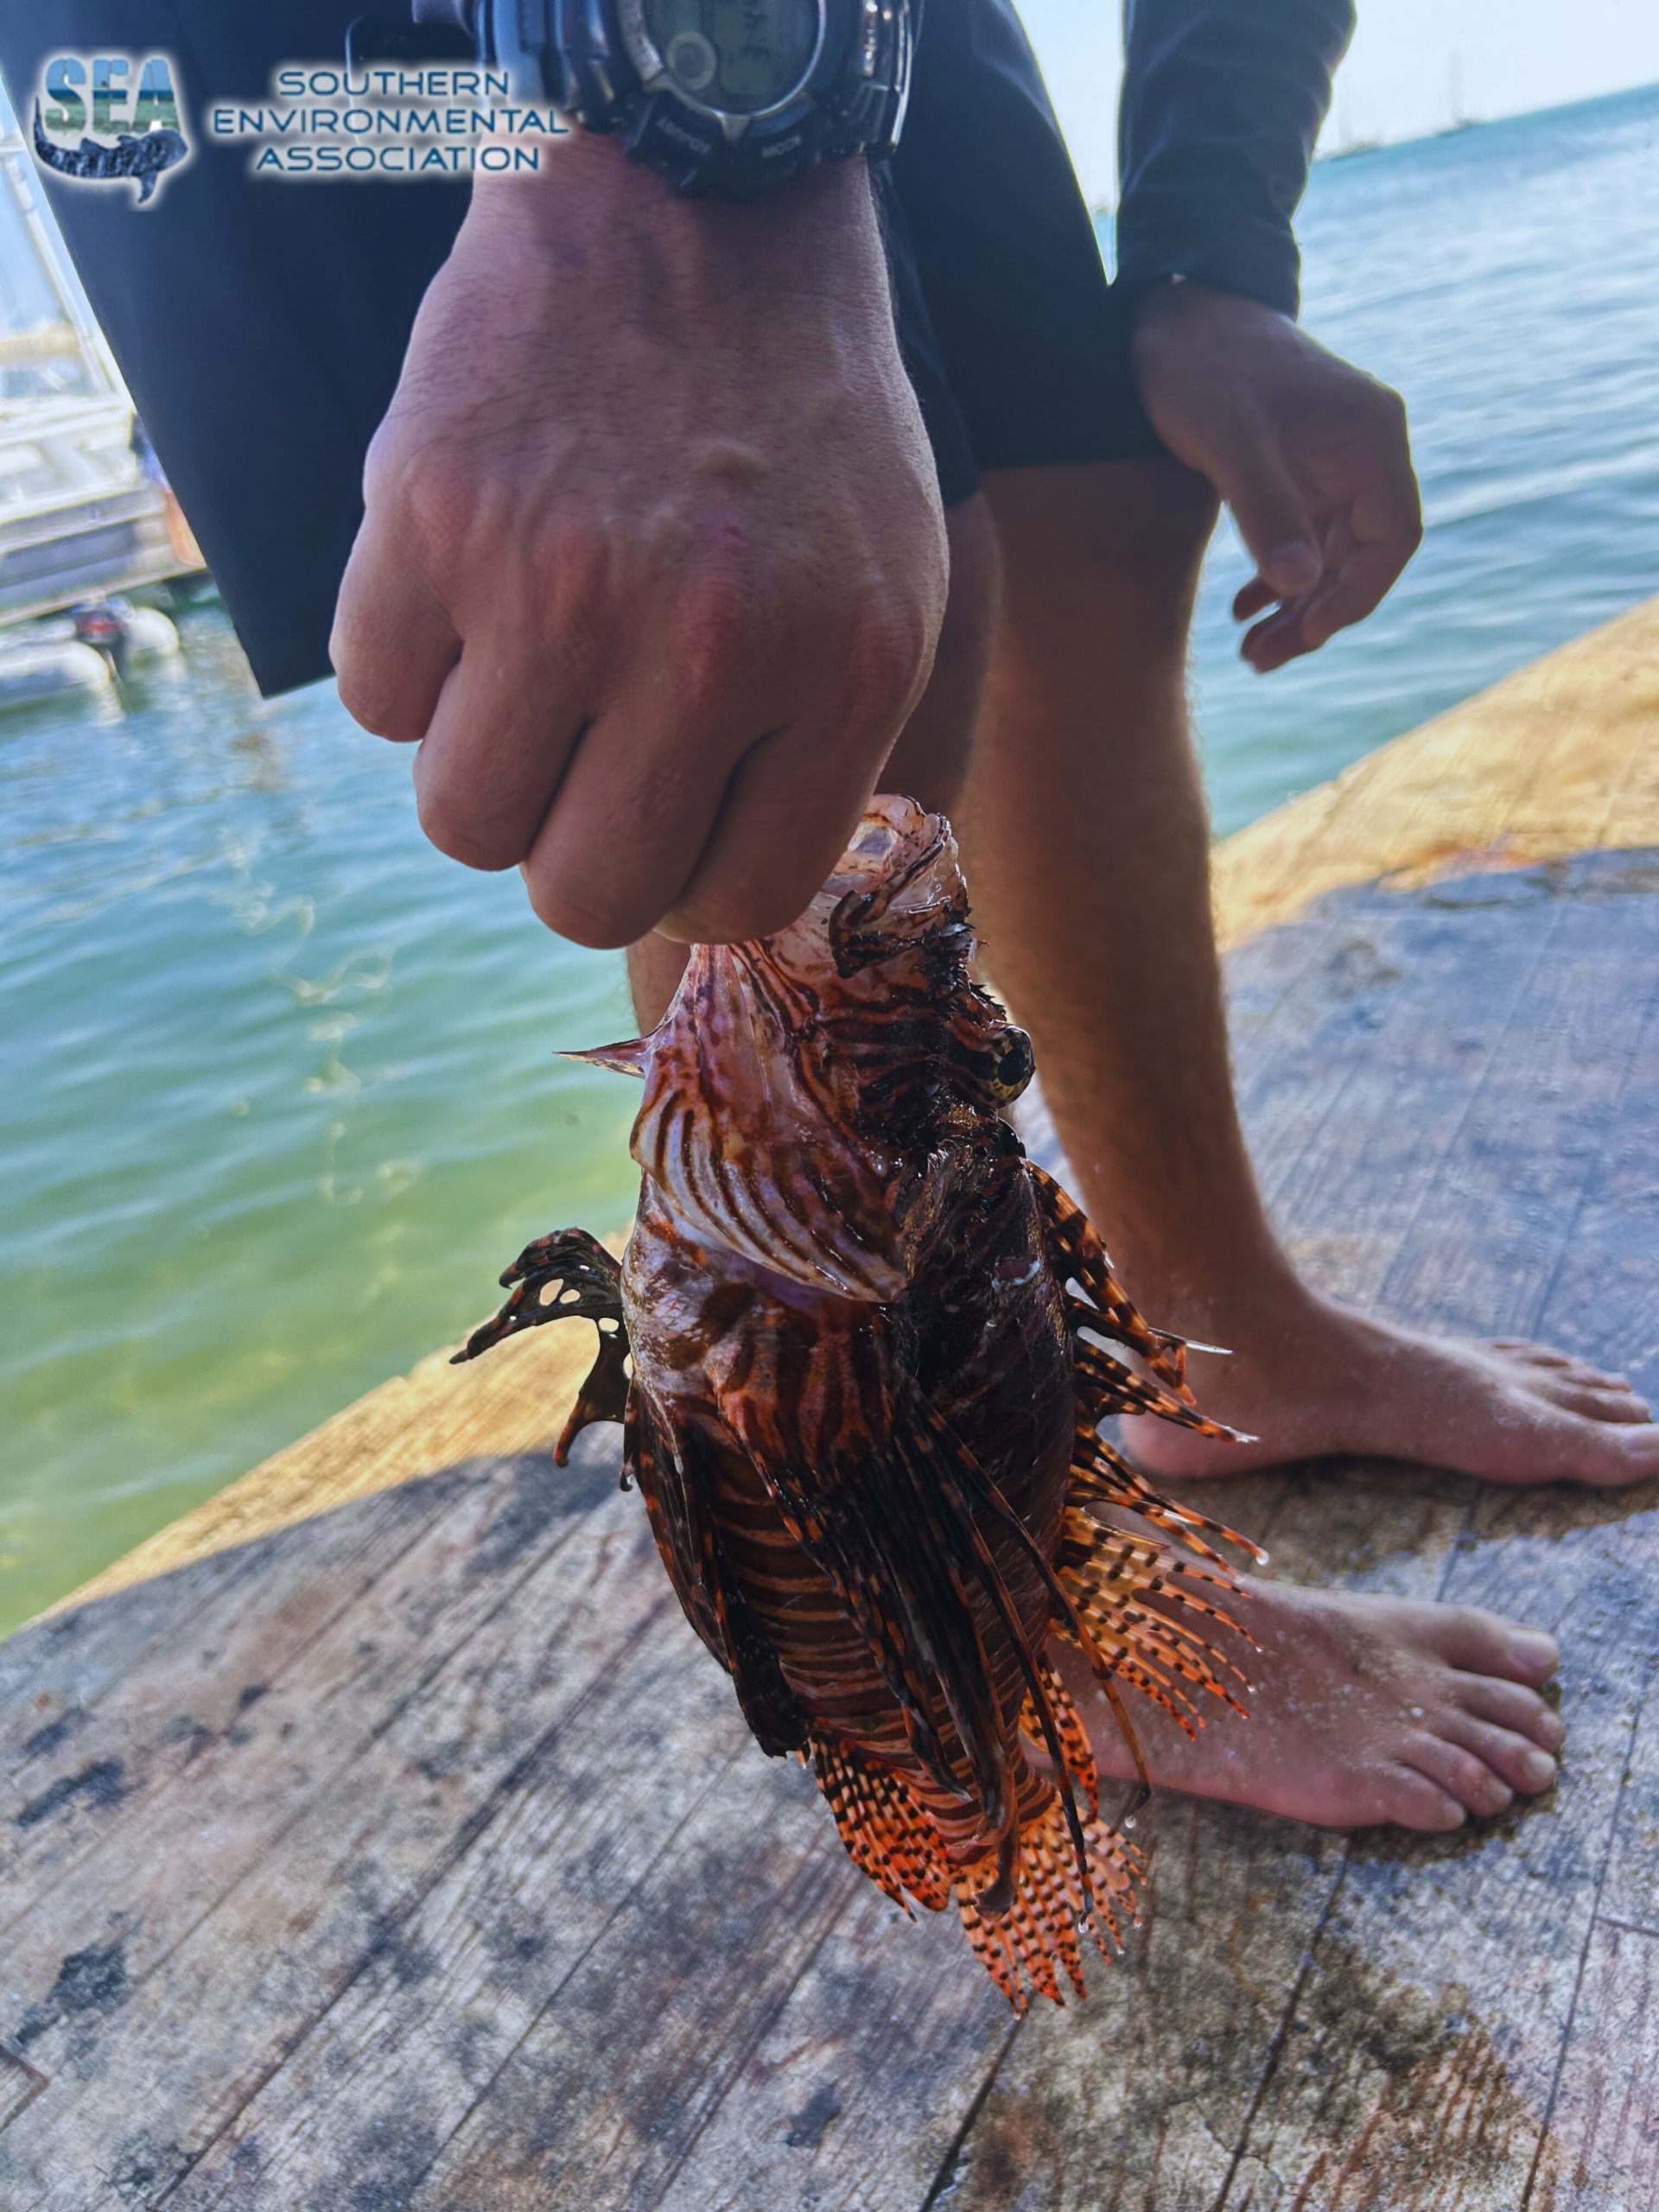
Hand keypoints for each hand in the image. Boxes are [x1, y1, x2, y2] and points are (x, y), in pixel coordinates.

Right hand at [331, 139, 946, 945]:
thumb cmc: (798, 427)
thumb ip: (829, 758)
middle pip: (582, 896)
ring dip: (484, 770)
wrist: (696, 201)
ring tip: (526, 668)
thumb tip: (727, 903)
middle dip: (573, 855)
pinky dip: (406, 669)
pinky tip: (464, 591)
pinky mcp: (429, 516)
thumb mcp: (887, 592)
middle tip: (584, 766)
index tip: (673, 826)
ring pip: (462, 821)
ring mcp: (557, 583)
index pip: (736, 904)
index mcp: (841, 676)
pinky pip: (373, 701)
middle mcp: (704, 647)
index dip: (688, 883)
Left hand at [1130, 281, 1421, 672]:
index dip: (1357, 595)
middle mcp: (1363, 450)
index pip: (1393, 536)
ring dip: (1295, 606)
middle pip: (1363, 555)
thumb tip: (1303, 585)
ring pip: (1330, 554)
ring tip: (1250, 650)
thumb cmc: (1201, 367)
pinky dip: (1277, 578)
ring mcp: (1331, 461)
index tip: (1307, 634)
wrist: (1173, 313)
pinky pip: (1302, 538)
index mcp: (1371, 436)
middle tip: (1263, 659)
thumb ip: (1267, 510)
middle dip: (1318, 613)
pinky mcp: (1297, 468)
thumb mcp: (1230, 441)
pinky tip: (1242, 608)